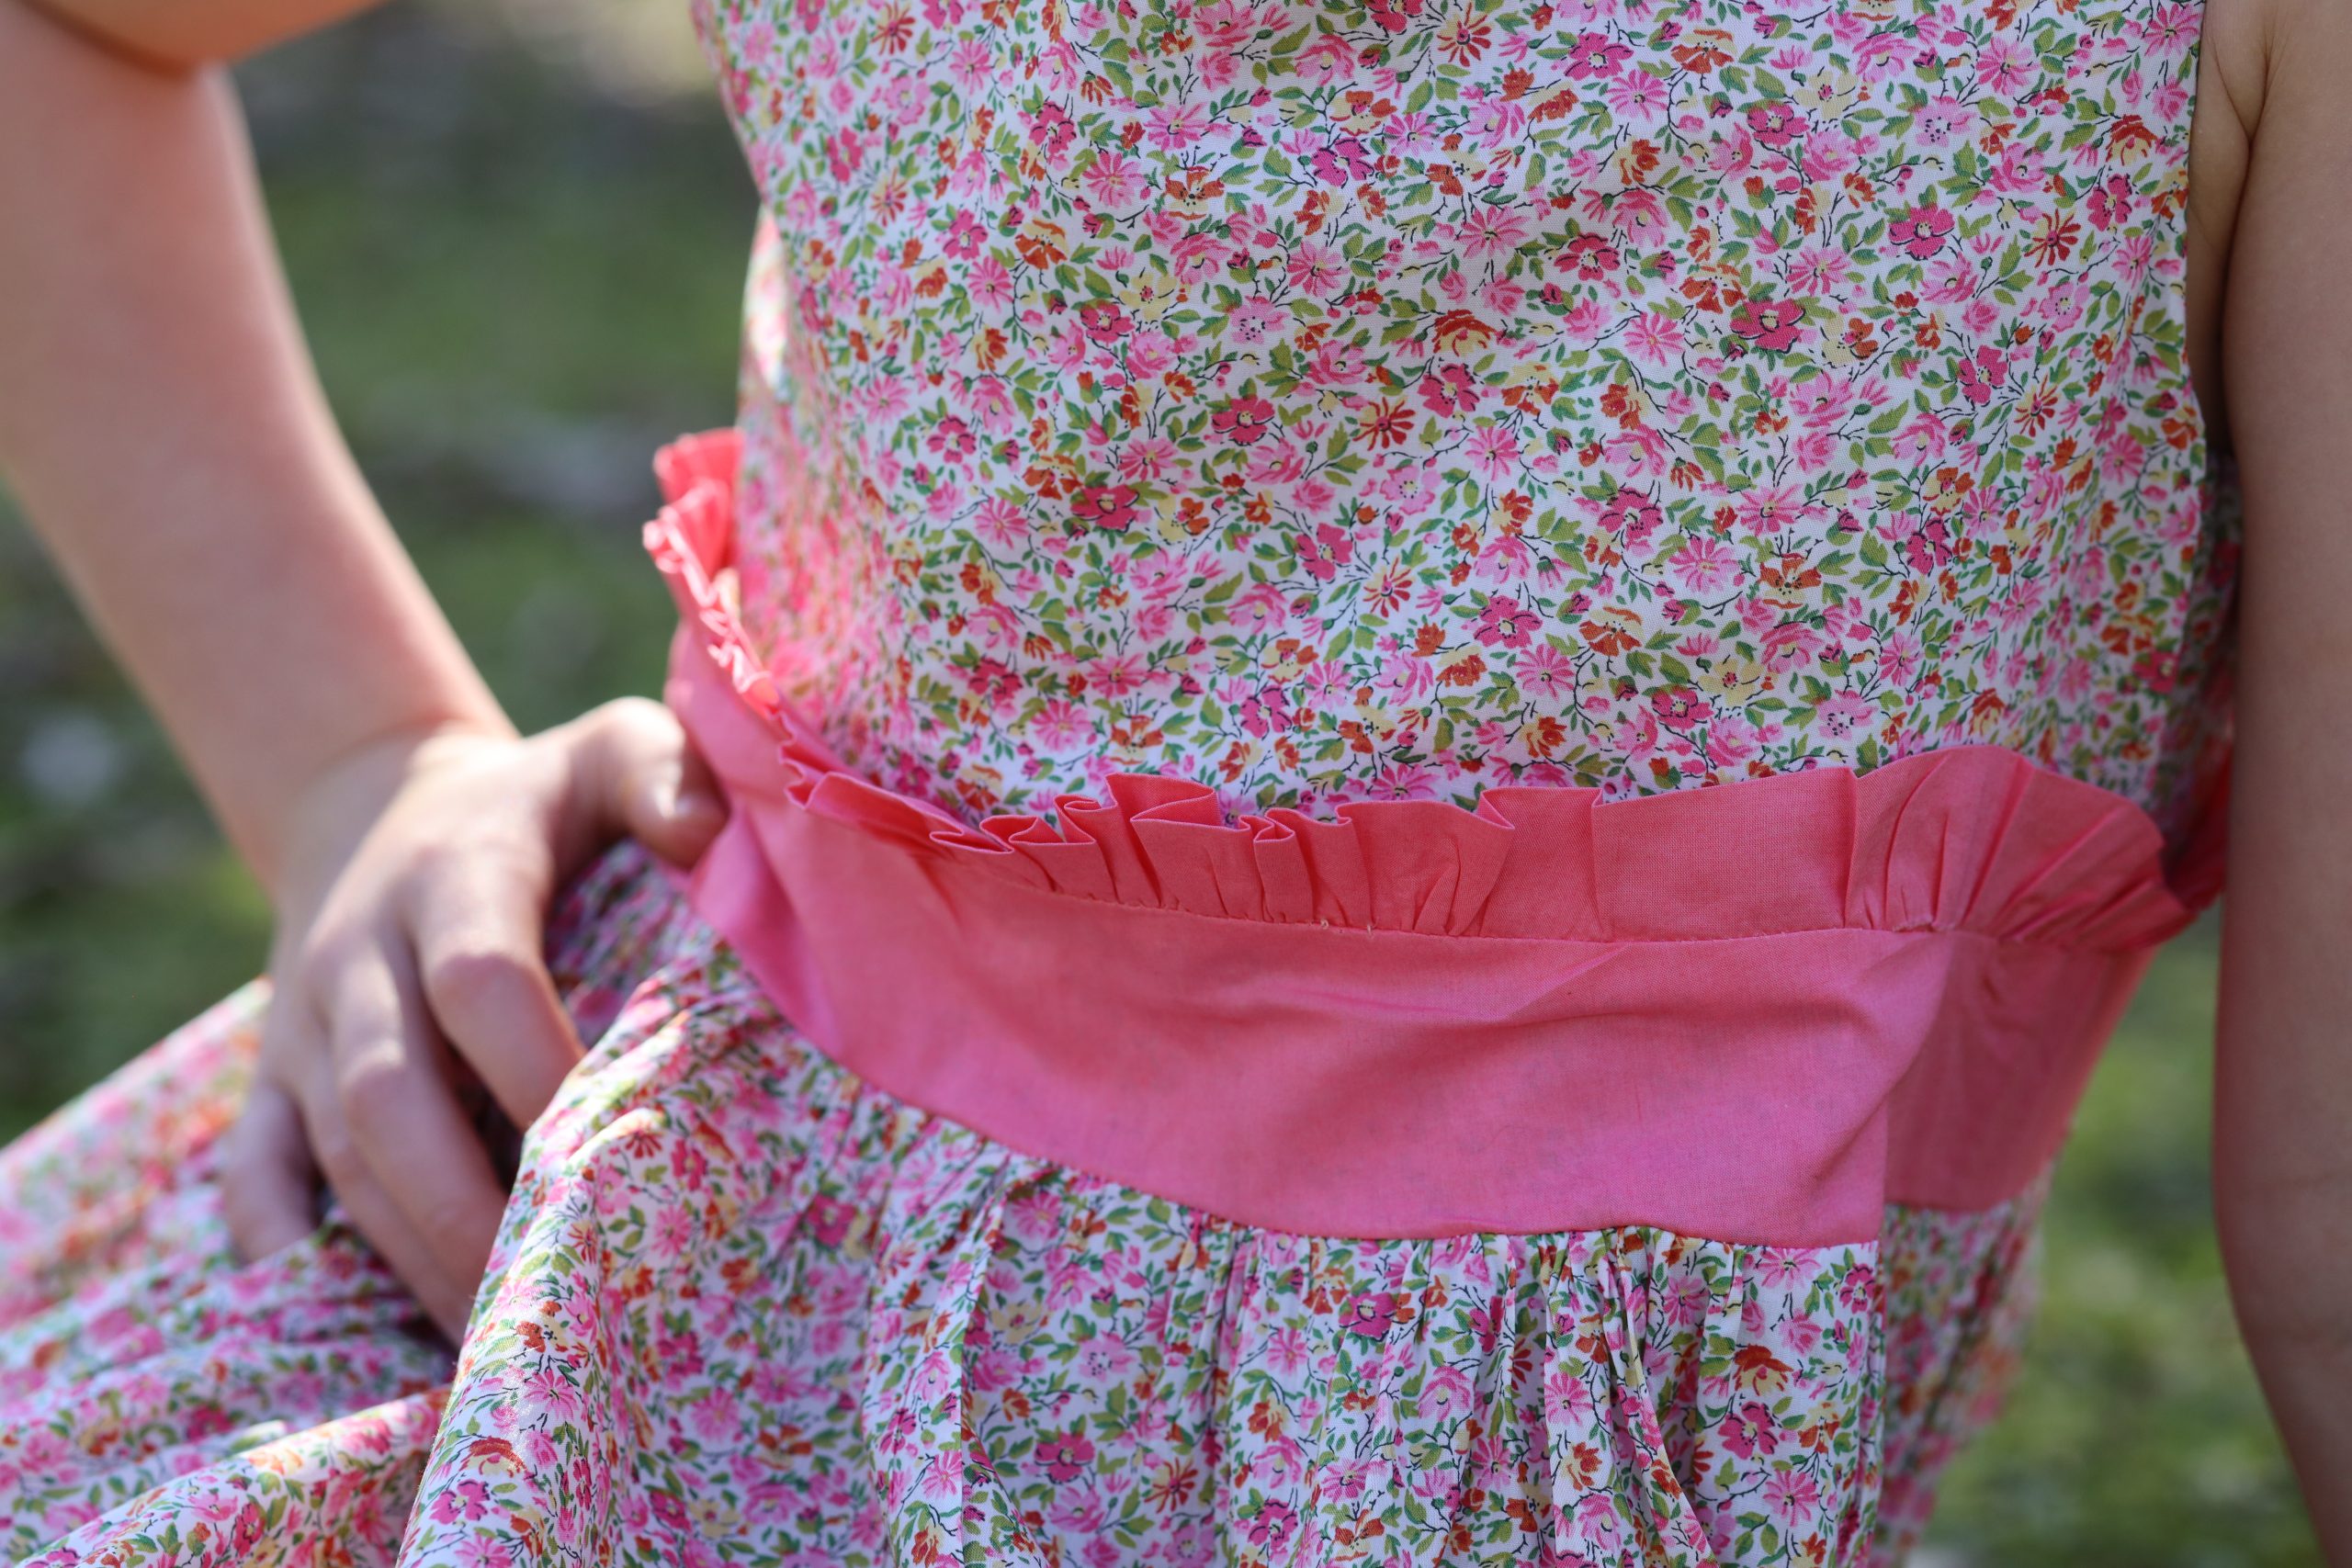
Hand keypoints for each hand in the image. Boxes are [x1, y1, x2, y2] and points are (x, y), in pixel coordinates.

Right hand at [216, 697, 725, 1337]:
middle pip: (387, 1097)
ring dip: (406, 1253)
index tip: (614, 1149)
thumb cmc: (539, 797)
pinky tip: (360, 1338)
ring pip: (334, 1158)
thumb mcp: (605, 747)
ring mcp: (302, 1028)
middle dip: (461, 1205)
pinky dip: (290, 1258)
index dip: (537, 1068)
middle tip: (542, 1302)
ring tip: (493, 1347)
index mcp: (452, 879)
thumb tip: (705, 830)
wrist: (376, 806)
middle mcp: (359, 959)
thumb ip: (659, 768)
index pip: (481, 982)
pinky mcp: (268, 1084)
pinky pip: (254, 1179)